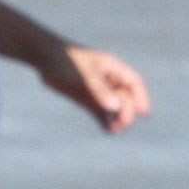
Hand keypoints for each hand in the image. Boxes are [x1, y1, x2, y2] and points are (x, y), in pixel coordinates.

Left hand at [37, 42, 151, 132]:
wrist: (45, 58)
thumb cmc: (66, 61)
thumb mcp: (84, 75)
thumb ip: (99, 90)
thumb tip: (116, 107)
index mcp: (112, 68)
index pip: (134, 83)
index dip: (141, 97)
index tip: (143, 112)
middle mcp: (108, 80)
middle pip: (125, 98)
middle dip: (127, 111)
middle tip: (122, 123)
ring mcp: (98, 90)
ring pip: (114, 108)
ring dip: (117, 119)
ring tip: (115, 129)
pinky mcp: (86, 99)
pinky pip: (100, 113)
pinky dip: (105, 121)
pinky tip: (106, 130)